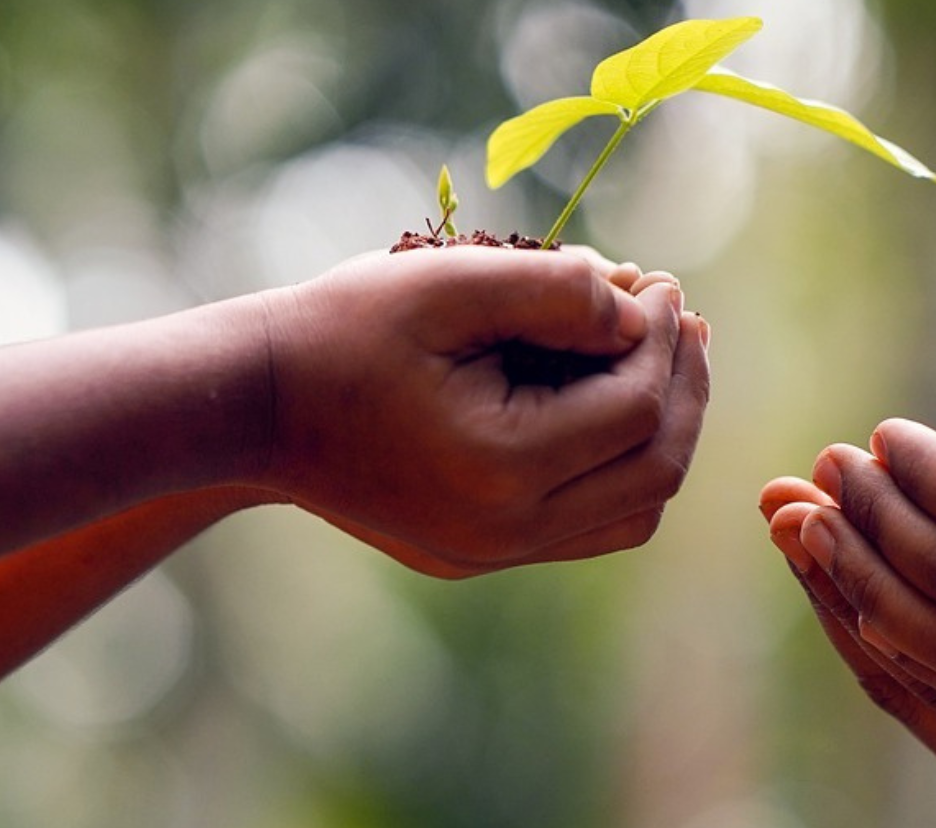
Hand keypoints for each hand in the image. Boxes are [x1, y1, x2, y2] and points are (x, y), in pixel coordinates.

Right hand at [257, 246, 708, 576]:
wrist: (252, 404)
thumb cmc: (345, 329)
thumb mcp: (450, 282)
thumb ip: (557, 288)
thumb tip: (641, 307)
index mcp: (502, 469)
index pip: (635, 409)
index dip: (662, 339)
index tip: (660, 280)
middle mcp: (506, 531)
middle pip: (652, 470)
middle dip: (681, 387)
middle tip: (684, 318)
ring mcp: (492, 553)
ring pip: (632, 512)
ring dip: (662, 433)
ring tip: (664, 356)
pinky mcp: (478, 555)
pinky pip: (586, 525)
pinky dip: (619, 466)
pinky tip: (615, 400)